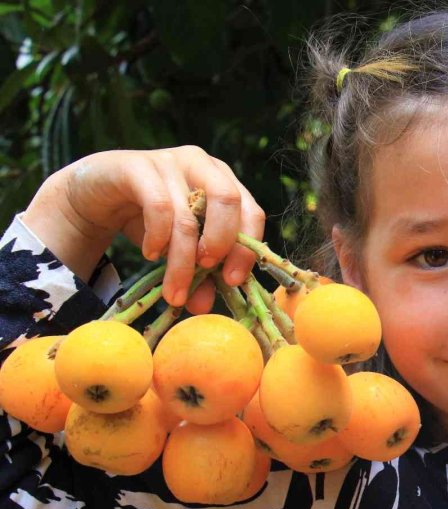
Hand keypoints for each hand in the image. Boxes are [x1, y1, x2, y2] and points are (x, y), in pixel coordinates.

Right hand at [23, 147, 265, 310]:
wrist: (95, 195)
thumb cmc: (147, 218)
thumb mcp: (178, 248)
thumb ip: (196, 274)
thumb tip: (203, 306)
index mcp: (223, 181)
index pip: (252, 211)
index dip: (246, 248)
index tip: (233, 280)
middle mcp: (202, 165)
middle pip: (228, 200)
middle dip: (222, 242)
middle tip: (208, 271)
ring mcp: (169, 161)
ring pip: (187, 214)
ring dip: (182, 259)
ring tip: (174, 288)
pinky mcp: (136, 166)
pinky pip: (156, 205)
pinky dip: (157, 237)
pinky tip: (151, 254)